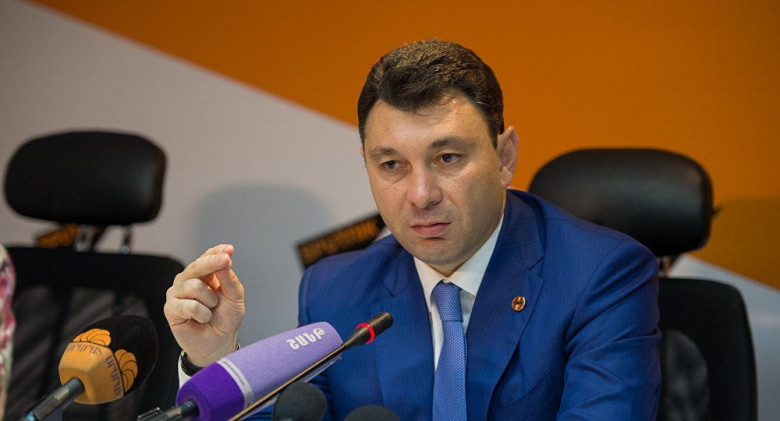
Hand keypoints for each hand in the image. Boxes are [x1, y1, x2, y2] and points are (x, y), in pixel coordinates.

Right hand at [164, 244, 244, 365]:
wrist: (218, 343)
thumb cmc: (225, 318)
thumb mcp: (234, 297)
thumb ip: (229, 279)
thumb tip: (225, 260)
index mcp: (204, 274)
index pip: (208, 256)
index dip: (217, 251)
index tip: (229, 249)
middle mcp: (188, 279)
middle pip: (197, 265)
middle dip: (212, 262)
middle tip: (225, 260)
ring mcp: (177, 293)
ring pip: (194, 285)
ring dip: (210, 300)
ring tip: (211, 310)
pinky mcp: (170, 309)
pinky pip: (188, 305)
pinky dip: (202, 313)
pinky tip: (202, 318)